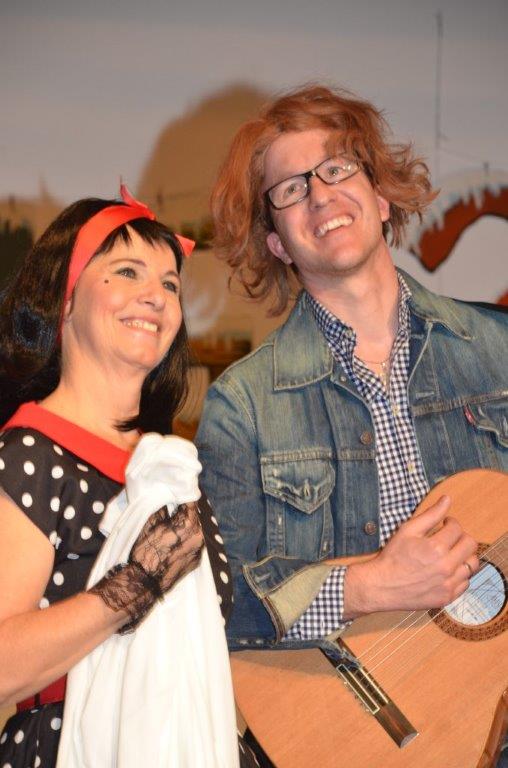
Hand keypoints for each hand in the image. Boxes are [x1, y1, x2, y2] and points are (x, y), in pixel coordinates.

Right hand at [90, 502, 203, 632]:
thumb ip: (162, 508)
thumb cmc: (145, 551)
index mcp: (190, 524)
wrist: (144, 583)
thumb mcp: (150, 524)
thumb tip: (166, 496)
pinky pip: (193, 545)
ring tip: (172, 525)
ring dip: (185, 527)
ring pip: (194, 531)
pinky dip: (187, 541)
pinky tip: (175, 542)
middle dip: (184, 512)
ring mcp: (199, 551)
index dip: (183, 494)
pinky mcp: (196, 563)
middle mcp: (200, 536)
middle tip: (172, 507)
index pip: (190, 502)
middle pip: (193, 517)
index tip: (177, 490)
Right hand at [343, 495, 479, 618]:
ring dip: (463, 556)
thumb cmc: (393, 557)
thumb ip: (431, 514)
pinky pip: (465, 582)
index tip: (445, 524)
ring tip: (450, 554)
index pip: (457, 528)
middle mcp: (446, 567)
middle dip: (461, 537)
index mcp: (436, 548)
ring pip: (472, 564)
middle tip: (450, 538)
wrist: (382, 586)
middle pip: (471, 545)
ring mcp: (448, 584)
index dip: (451, 522)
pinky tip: (447, 570)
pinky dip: (459, 574)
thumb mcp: (408, 530)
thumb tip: (447, 499)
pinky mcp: (448, 597)